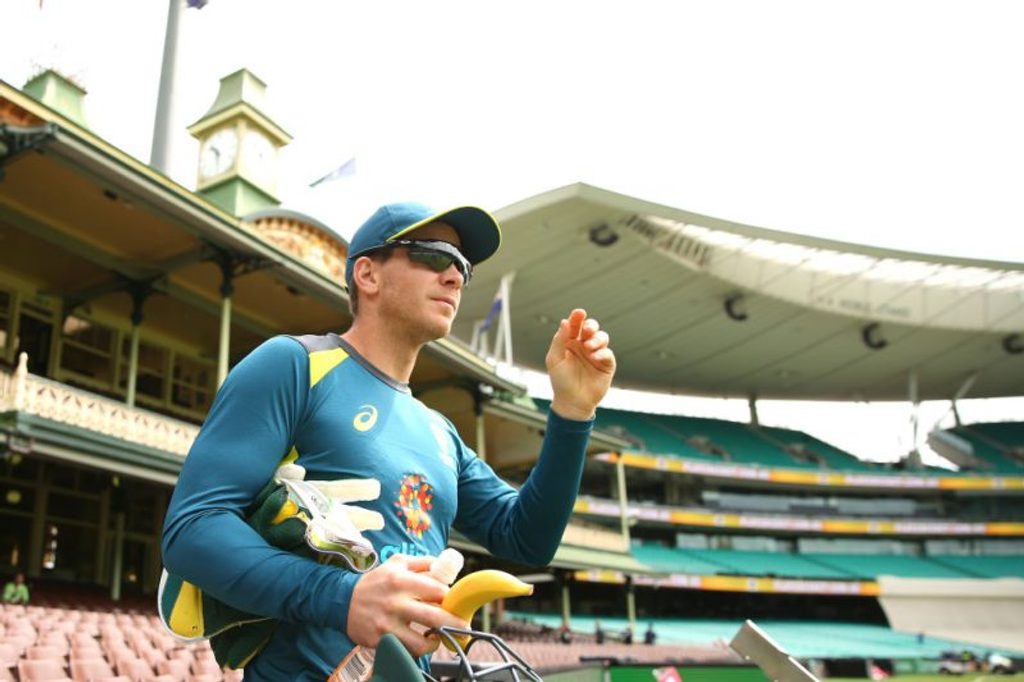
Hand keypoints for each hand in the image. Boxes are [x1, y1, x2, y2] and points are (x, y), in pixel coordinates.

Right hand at [346, 554, 467, 656]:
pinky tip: (420, 644)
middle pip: (434, 617)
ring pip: (420, 642)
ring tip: (439, 638)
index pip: (437, 591)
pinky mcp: (379, 641)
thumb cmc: (376, 581)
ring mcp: (386, 625)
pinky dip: (416, 650)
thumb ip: (423, 563)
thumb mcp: (397, 563)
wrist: (342, 601)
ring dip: (435, 642)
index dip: (450, 598)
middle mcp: (395, 603)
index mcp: (401, 580)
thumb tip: (446, 566)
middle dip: (454, 623)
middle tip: (463, 626)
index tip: (453, 601)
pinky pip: (405, 651)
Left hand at [546, 309, 615, 420]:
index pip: (575, 325)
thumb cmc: (561, 381)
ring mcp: (596, 354)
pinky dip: (603, 352)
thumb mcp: (554, 359)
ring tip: (589, 346)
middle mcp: (584, 346)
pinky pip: (608, 353)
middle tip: (587, 330)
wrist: (572, 402)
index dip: (577, 317)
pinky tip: (595, 356)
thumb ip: (559, 340)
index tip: (579, 312)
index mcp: (570, 343)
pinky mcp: (606, 364)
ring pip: (602, 337)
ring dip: (597, 338)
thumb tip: (565, 321)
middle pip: (591, 328)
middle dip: (591, 325)